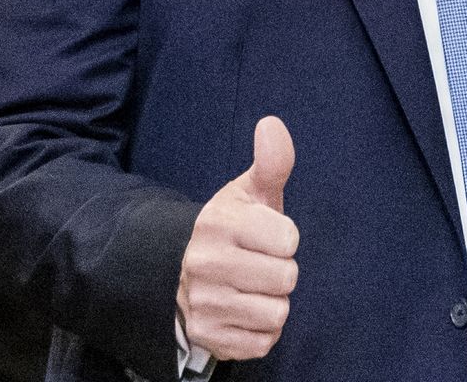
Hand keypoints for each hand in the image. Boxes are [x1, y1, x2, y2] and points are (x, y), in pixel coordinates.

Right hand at [177, 115, 298, 360]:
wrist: (178, 272)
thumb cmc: (230, 230)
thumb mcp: (248, 194)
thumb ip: (270, 163)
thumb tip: (273, 124)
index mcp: (217, 222)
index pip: (288, 240)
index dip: (283, 238)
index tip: (265, 236)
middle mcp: (205, 263)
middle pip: (286, 278)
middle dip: (279, 272)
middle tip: (256, 264)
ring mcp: (204, 303)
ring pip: (277, 313)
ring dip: (271, 303)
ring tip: (250, 288)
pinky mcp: (208, 336)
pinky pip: (264, 341)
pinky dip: (259, 330)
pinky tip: (242, 310)